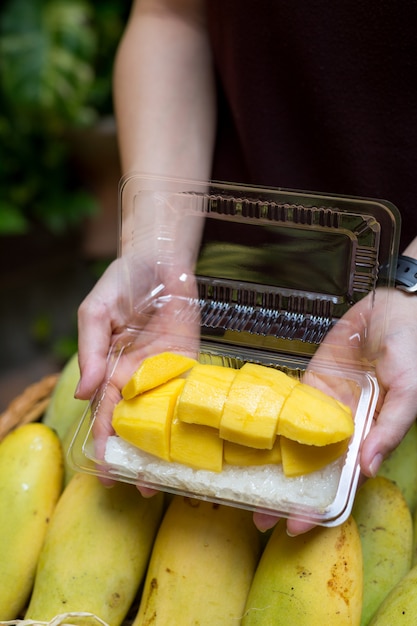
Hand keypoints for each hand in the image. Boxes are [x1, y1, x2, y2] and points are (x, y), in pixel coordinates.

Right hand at [76, 254, 199, 461]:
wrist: (160, 260)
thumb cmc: (122, 282)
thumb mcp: (96, 312)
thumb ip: (91, 351)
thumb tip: (83, 392)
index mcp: (109, 369)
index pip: (105, 413)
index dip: (104, 441)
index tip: (106, 470)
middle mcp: (136, 377)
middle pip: (134, 423)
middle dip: (135, 455)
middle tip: (140, 487)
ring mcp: (165, 372)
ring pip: (163, 415)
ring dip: (164, 446)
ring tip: (168, 477)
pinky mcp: (190, 362)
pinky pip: (190, 393)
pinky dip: (192, 417)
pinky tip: (196, 443)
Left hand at [255, 287, 416, 535]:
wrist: (392, 309)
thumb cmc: (410, 350)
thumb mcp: (409, 391)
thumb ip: (390, 428)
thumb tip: (367, 470)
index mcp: (366, 438)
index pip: (340, 482)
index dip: (320, 506)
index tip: (295, 527)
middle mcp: (339, 429)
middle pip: (309, 470)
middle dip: (286, 494)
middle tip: (255, 517)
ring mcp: (319, 407)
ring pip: (291, 442)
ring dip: (269, 465)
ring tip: (240, 487)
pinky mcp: (307, 383)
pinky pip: (284, 405)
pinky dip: (265, 422)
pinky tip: (242, 438)